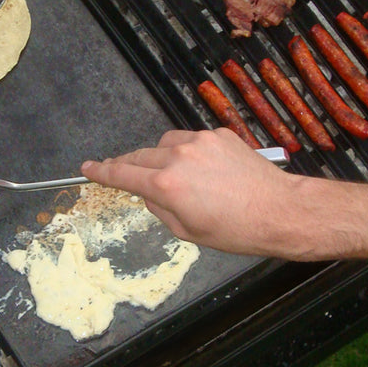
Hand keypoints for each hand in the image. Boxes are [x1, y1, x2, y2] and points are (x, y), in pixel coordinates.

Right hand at [81, 129, 334, 258]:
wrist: (279, 210)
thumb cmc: (237, 230)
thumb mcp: (187, 231)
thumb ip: (160, 208)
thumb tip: (150, 194)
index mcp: (167, 184)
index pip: (122, 174)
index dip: (101, 172)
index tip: (87, 168)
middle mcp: (179, 157)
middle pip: (140, 156)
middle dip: (129, 166)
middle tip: (123, 174)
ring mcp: (201, 142)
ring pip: (165, 144)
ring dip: (160, 157)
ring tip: (173, 178)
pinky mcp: (219, 135)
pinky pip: (192, 141)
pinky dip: (188, 152)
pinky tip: (202, 171)